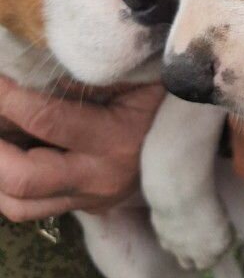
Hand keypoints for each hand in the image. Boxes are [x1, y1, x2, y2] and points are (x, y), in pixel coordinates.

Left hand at [0, 78, 163, 219]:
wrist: (192, 140)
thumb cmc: (161, 95)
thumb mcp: (134, 77)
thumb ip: (88, 76)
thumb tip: (30, 69)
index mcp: (117, 138)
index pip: (48, 121)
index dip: (9, 99)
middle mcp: (100, 177)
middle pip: (23, 179)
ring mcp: (91, 199)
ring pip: (18, 206)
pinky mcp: (84, 208)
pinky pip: (29, 208)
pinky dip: (5, 185)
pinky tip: (8, 155)